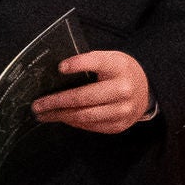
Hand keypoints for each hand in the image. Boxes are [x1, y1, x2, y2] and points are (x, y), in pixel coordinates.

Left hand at [33, 48, 151, 134]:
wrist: (146, 91)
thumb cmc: (120, 72)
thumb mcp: (110, 59)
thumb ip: (89, 62)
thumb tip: (58, 71)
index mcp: (119, 67)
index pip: (97, 62)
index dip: (78, 64)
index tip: (60, 68)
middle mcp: (123, 89)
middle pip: (84, 97)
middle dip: (56, 102)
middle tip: (37, 105)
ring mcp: (122, 110)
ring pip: (85, 116)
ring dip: (60, 116)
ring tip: (44, 114)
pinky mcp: (119, 125)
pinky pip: (91, 126)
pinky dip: (74, 122)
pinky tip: (62, 118)